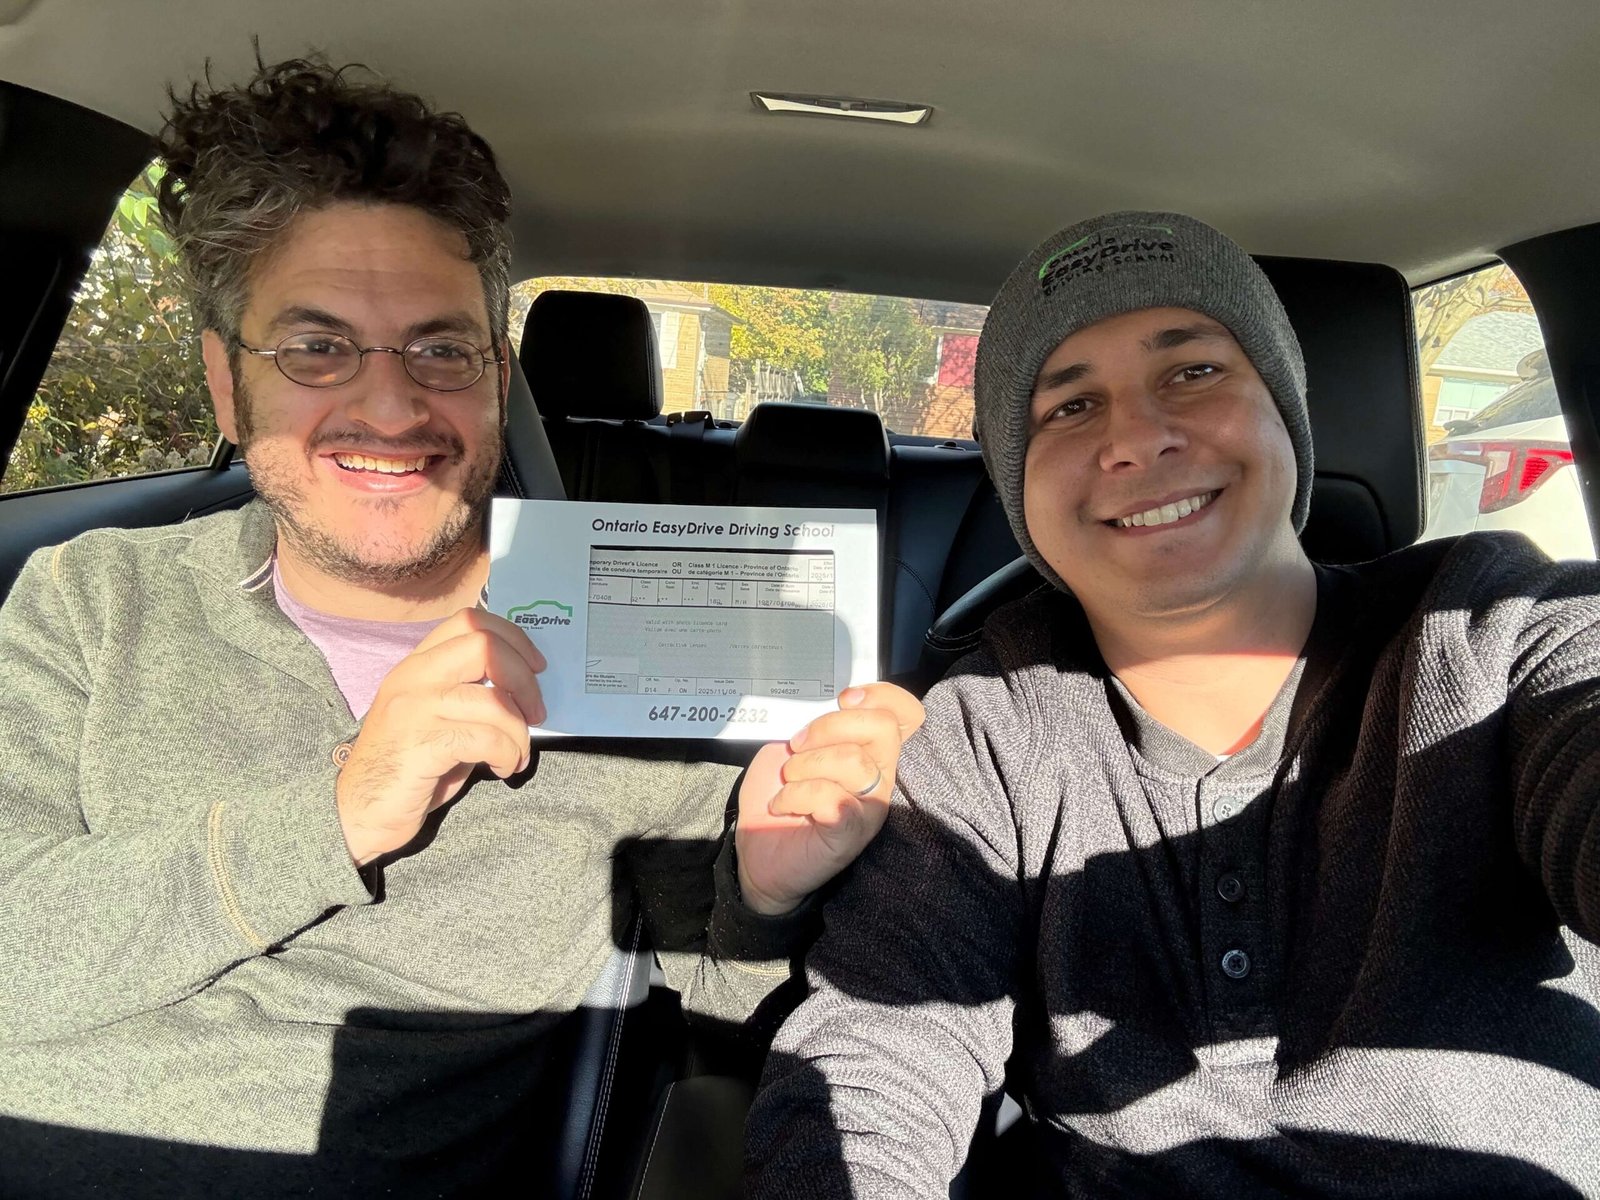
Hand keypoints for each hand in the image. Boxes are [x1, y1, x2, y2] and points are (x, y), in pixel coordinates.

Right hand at [335, 609, 545, 865]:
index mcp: (418, 664)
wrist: (360, 812)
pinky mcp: (421, 744)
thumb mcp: (437, 717)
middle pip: (484, 646)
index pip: (469, 620)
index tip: (536, 666)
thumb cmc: (409, 766)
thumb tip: (527, 691)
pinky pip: (486, 739)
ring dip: (519, 732)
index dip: (513, 637)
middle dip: (524, 679)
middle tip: (536, 712)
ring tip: (517, 754)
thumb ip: (471, 694)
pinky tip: (503, 768)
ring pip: (494, 701)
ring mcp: (414, 708)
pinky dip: (507, 754)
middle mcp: (413, 677)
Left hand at [734, 682, 925, 915]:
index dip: (883, 696)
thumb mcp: (788, 747)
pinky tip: (783, 804)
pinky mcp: (853, 832)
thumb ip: (810, 724)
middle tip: (798, 745)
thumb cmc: (777, 794)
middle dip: (831, 726)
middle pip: (884, 727)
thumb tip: (820, 707)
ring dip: (807, 764)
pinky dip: (797, 794)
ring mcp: (871, 806)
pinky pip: (833, 798)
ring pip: (854, 761)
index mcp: (869, 750)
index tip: (844, 699)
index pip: (906, 714)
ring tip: (788, 781)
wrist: (757, 851)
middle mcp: (880, 775)